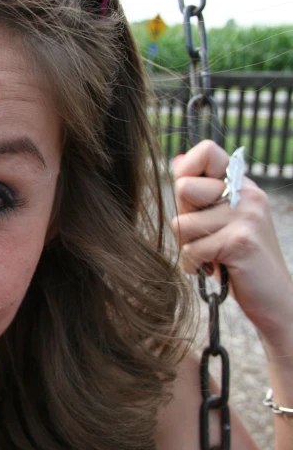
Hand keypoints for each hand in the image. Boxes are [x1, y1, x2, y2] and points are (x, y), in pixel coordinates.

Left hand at [172, 140, 292, 354]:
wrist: (274, 299)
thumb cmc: (238, 259)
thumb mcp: (219, 220)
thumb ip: (198, 194)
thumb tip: (175, 162)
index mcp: (241, 184)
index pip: (207, 150)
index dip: (187, 171)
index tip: (193, 199)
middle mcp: (247, 193)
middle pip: (183, 188)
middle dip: (185, 218)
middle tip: (206, 236)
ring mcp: (246, 215)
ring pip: (182, 223)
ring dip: (189, 247)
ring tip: (212, 255)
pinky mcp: (240, 240)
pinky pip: (191, 249)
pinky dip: (194, 265)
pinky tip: (214, 269)